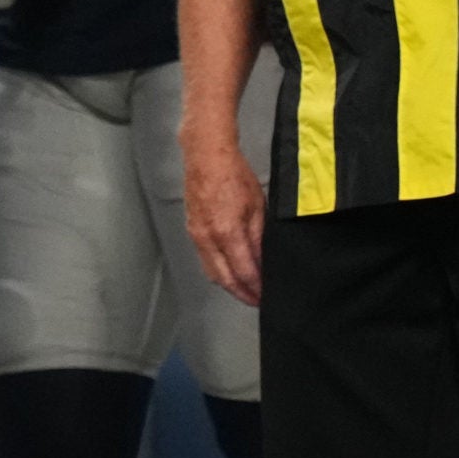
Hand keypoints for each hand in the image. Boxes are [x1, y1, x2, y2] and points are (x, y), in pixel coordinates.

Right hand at [183, 135, 265, 305]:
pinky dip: (218, 271)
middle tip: (257, 301)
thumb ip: (259, 238)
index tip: (267, 296)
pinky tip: (229, 270)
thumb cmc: (234, 175)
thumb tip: (264, 262)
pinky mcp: (191, 230)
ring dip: (229, 285)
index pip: (244, 272)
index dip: (256, 288)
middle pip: (224, 279)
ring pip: (212, 272)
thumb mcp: (257, 207)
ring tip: (245, 289)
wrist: (206, 156)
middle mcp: (208, 239)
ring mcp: (197, 235)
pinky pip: (204, 259)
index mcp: (227, 233)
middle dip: (242, 293)